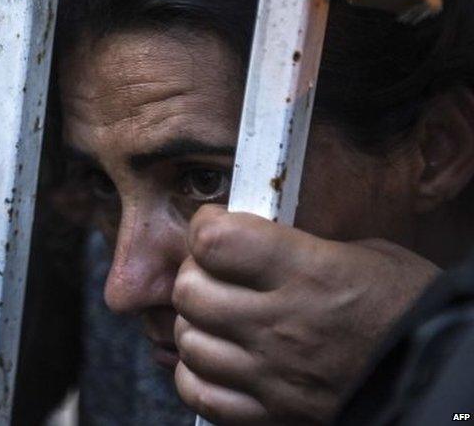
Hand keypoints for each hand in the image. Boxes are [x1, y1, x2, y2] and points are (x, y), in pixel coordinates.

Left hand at [172, 205, 438, 424]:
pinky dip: (197, 374)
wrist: (441, 376)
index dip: (205, 226)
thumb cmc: (409, 310)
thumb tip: (250, 236)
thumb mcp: (366, 255)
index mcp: (308, 274)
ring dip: (195, 322)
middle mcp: (282, 324)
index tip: (214, 224)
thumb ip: (299, 245)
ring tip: (216, 315)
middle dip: (194, 271)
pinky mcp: (272, 414)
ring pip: (189, 341)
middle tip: (212, 270)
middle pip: (190, 290)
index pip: (215, 241)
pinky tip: (216, 358)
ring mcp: (273, 374)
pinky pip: (201, 394)